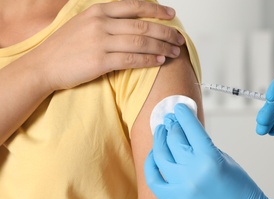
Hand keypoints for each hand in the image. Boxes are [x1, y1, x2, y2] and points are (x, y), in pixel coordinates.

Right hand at [23, 0, 184, 91]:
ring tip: (174, 52)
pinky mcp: (100, 61)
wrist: (44, 65)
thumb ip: (107, 21)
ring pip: (140, 42)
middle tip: (179, 39)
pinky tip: (159, 61)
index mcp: (98, 11)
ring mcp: (100, 42)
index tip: (172, 16)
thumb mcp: (84, 23)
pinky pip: (131, 59)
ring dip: (161, 47)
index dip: (157, 10)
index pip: (135, 6)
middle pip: (143, 26)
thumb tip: (132, 22)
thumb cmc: (65, 46)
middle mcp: (101, 23)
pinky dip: (148, 60)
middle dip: (165, 32)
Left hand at [144, 104, 273, 198]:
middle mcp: (193, 172)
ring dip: (160, 140)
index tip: (179, 109)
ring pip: (161, 156)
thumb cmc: (242, 191)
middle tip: (171, 120)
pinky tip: (154, 154)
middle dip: (172, 126)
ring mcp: (181, 189)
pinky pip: (154, 180)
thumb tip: (186, 134)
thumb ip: (204, 146)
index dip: (183, 115)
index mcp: (209, 158)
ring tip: (161, 132)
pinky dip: (151, 164)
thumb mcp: (225, 160)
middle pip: (174, 140)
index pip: (190, 128)